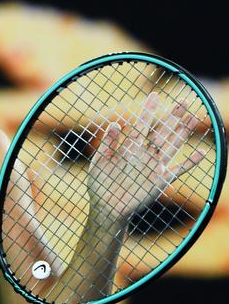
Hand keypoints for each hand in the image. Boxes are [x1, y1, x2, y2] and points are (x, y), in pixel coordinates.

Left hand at [87, 92, 204, 220]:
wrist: (107, 208)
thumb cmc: (100, 184)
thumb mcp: (100, 162)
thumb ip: (108, 144)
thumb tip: (114, 124)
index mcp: (130, 147)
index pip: (142, 124)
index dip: (148, 110)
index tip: (155, 95)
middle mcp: (145, 154)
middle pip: (162, 131)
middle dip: (173, 116)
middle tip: (184, 100)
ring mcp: (155, 166)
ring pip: (172, 145)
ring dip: (183, 132)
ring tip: (194, 117)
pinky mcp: (161, 181)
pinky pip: (179, 170)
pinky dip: (190, 162)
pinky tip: (203, 153)